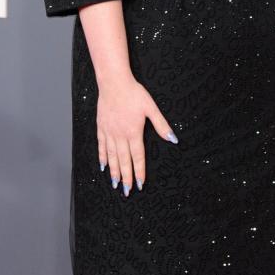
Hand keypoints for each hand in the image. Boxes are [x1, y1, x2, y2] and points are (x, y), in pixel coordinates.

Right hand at [96, 74, 177, 195]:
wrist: (114, 82)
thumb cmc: (134, 93)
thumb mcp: (151, 108)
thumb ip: (161, 125)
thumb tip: (173, 139)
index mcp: (134, 132)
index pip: (138, 156)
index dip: (139, 171)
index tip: (140, 184)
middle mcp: (120, 135)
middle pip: (124, 160)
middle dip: (126, 177)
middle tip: (127, 191)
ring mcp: (109, 132)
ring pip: (111, 156)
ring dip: (114, 171)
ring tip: (115, 184)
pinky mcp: (101, 127)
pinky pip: (101, 145)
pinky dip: (102, 157)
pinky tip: (103, 166)